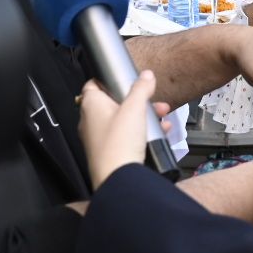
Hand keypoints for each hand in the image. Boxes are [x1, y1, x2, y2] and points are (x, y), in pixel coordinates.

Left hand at [78, 73, 171, 190]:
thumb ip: (141, 89)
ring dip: (143, 117)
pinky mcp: (109, 152)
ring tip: (162, 118)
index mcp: (91, 106)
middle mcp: (90, 121)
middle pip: (114, 103)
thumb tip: (146, 75)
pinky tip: (159, 134)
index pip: (93, 85)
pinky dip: (140, 133)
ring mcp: (99, 138)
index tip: (122, 78)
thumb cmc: (119, 142)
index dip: (107, 79)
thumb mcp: (135, 108)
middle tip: (153, 101)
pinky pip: (125, 137)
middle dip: (137, 101)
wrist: (118, 177)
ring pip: (122, 121)